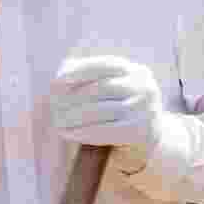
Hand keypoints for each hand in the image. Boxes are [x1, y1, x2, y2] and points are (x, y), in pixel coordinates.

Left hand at [48, 49, 167, 151]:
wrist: (150, 139)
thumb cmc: (123, 109)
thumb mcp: (115, 89)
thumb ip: (90, 78)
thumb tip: (61, 75)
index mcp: (136, 71)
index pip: (105, 65)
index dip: (79, 70)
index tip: (57, 79)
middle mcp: (144, 87)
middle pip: (100, 89)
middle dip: (73, 97)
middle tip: (53, 105)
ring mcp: (144, 110)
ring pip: (100, 110)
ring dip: (74, 116)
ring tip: (57, 120)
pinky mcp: (140, 132)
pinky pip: (105, 131)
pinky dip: (83, 132)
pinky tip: (68, 133)